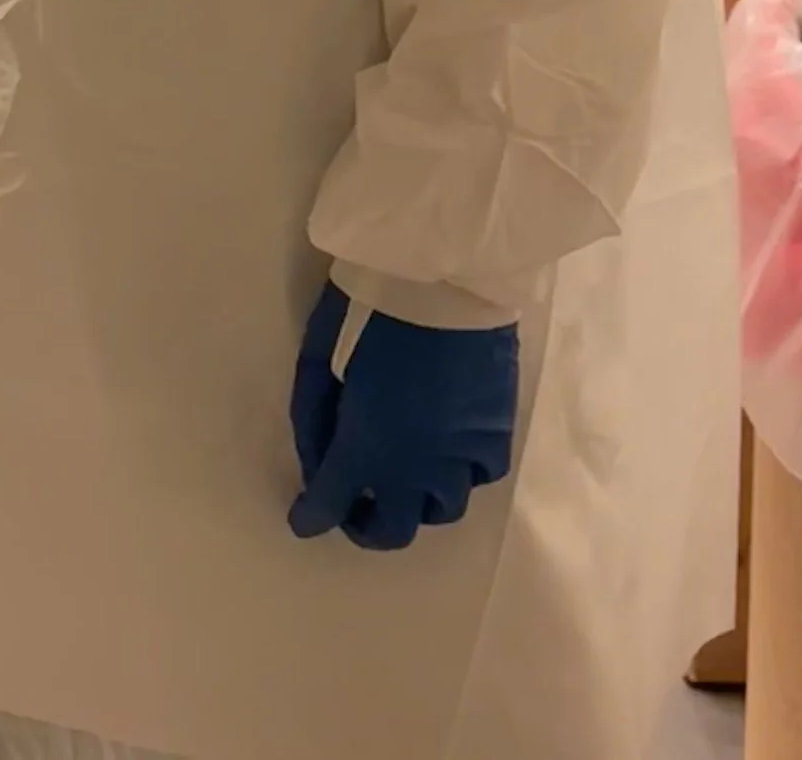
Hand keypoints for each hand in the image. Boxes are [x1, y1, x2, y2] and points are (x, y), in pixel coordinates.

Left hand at [287, 284, 517, 551]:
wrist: (444, 272)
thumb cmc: (368, 305)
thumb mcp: (318, 355)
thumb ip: (313, 417)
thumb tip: (315, 462)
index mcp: (365, 448)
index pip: (330, 506)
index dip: (312, 517)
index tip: (305, 518)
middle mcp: (415, 468)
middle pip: (393, 530)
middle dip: (367, 525)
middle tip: (356, 503)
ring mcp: (461, 455)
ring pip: (442, 510)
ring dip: (417, 501)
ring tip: (406, 476)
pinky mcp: (496, 431)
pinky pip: (482, 475)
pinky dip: (463, 473)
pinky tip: (450, 451)